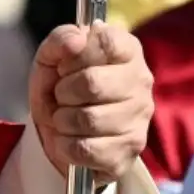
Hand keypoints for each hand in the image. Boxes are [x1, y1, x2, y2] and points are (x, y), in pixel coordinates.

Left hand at [28, 22, 153, 184]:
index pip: (106, 43)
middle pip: (92, 83)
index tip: (66, 65)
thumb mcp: (52, 55)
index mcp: (128, 50)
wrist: (58, 129)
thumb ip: (61, 39)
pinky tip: (68, 138)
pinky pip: (86, 150)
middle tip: (62, 94)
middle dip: (64, 90)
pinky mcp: (128, 153)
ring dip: (62, 119)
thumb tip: (77, 41)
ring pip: (88, 119)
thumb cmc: (61, 83)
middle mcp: (141, 82)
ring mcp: (139, 120)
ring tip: (64, 117)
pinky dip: (64, 145)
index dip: (75, 55)